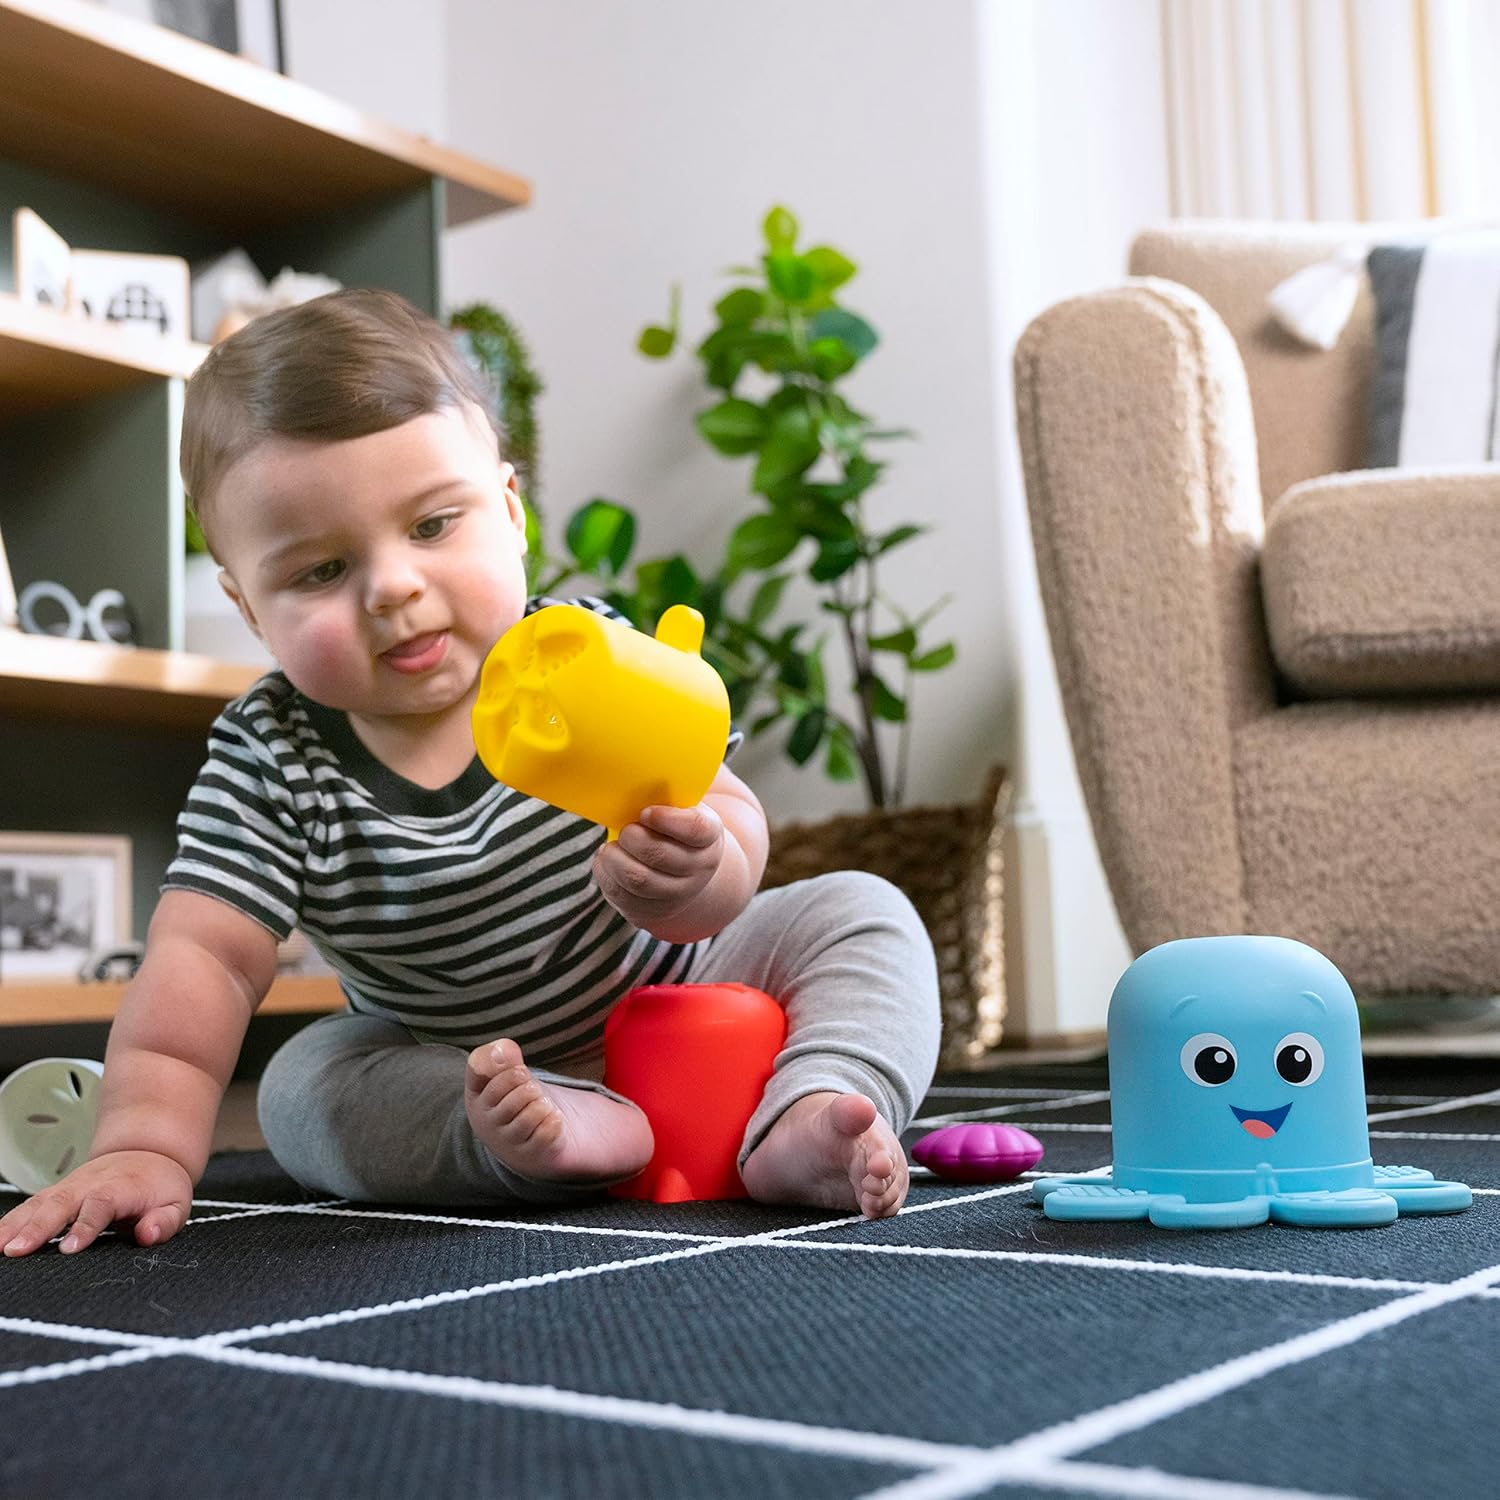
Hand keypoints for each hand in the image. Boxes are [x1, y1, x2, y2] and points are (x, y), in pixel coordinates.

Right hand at [0, 1149, 192, 1257]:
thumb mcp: (176, 1203)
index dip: (85, 1226)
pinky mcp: (54, 1195)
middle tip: (17, 1251)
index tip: (70, 1248)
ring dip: (15, 1225)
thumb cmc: (160, 1186)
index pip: (101, 1206)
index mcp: (120, 1188)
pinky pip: (27, 1207)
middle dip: (38, 1227)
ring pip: (37, 1204)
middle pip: (60, 1204)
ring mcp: (68, 1189)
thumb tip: (148, 1234)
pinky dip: (9, 1223)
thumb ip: (165, 1221)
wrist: (146, 1154)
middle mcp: (88, 1186)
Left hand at [593, 802, 725, 931]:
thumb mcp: (682, 809)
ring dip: (616, 858)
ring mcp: (678, 894)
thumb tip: (632, 773)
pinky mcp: (652, 910)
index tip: (646, 812)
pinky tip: (608, 860)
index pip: (695, 828)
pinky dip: (606, 874)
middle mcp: (699, 868)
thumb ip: (666, 795)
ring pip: (638, 879)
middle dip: (633, 838)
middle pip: (660, 855)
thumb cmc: (675, 828)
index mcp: (709, 836)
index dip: (667, 819)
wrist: (685, 872)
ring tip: (613, 846)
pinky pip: (622, 896)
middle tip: (627, 829)